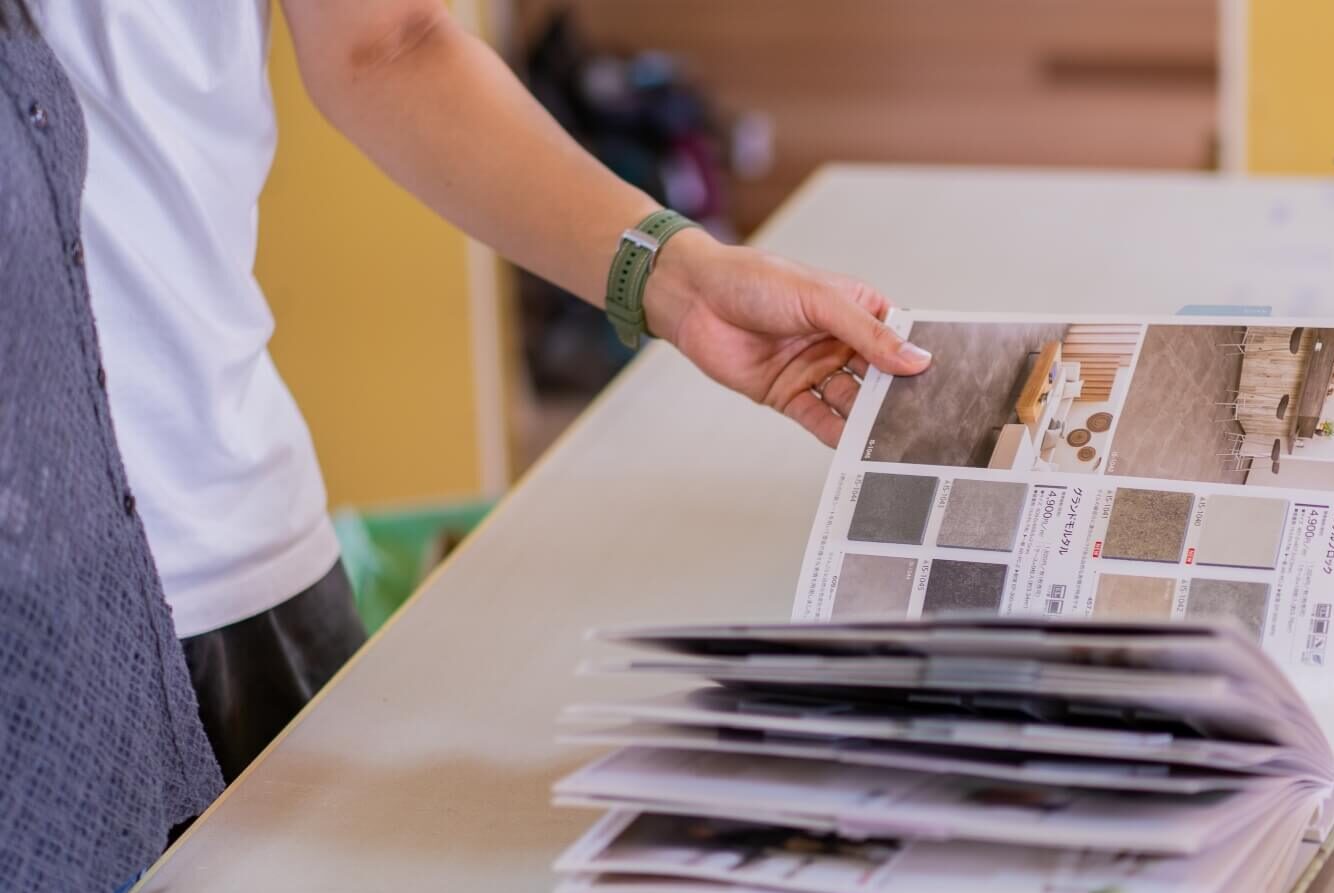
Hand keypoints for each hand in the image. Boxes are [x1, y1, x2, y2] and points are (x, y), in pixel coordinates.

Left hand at [643, 228, 931, 446]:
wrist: (694, 298)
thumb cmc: (755, 281)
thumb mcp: (819, 300)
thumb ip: (868, 333)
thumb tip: (917, 360)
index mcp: (857, 309)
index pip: (900, 340)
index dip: (923, 361)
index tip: (954, 386)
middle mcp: (840, 341)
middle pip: (881, 378)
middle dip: (902, 399)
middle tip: (933, 425)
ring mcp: (815, 369)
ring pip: (853, 402)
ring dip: (873, 422)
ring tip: (900, 444)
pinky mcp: (788, 394)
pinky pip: (820, 418)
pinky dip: (838, 435)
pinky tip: (858, 450)